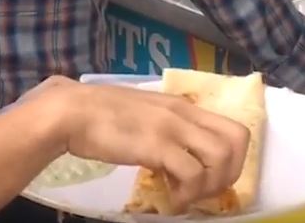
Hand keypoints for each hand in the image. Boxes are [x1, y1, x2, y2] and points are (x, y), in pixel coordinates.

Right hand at [21, 77, 249, 211]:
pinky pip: (193, 175)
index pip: (229, 126)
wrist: (67, 112)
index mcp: (178, 103)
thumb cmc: (93, 111)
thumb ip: (158, 123)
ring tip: (184, 195)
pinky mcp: (158, 146)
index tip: (206, 173)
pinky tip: (169, 200)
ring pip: (223, 159)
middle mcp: (181, 112)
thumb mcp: (137, 110)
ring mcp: (171, 128)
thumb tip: (166, 147)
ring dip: (209, 185)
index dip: (228, 157)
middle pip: (237, 141)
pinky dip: (187, 195)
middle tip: (203, 188)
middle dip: (229, 173)